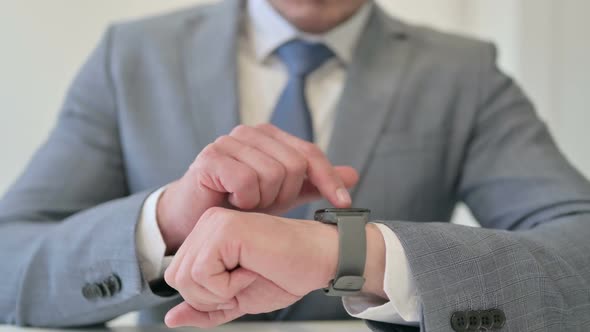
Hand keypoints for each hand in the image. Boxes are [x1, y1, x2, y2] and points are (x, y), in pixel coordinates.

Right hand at [157, 124, 358, 252]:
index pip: (310, 153)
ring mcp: (228, 142)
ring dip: (264, 200)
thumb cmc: (240, 205)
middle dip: (286, 195)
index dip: (329, 178)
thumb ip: (314, 183)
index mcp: (270, 136)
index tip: (343, 203)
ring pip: (273, 174)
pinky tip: (234, 203)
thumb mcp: (283, 195)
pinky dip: (246, 200)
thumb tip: (353, 174)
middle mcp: (250, 133)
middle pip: (294, 166)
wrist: (195, 220)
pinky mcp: (210, 158)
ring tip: (248, 205)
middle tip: (266, 206)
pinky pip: (247, 181)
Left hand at [163, 207, 386, 327]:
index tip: (240, 282)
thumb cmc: (286, 274)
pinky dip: (229, 284)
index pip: (177, 277)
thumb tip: (171, 319)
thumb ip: (205, 309)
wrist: (319, 261)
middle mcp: (208, 222)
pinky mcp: (226, 229)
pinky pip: (203, 273)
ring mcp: (216, 222)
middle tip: (245, 280)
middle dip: (211, 296)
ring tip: (250, 272)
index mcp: (207, 234)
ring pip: (185, 277)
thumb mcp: (236, 299)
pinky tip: (253, 268)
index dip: (207, 296)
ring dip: (221, 290)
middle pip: (176, 278)